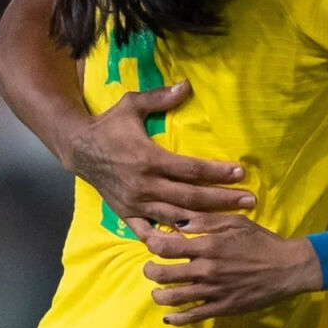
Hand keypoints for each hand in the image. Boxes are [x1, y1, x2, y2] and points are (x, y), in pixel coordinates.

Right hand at [63, 81, 253, 226]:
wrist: (77, 148)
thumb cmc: (109, 125)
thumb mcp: (132, 104)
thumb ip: (160, 97)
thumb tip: (187, 84)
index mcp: (149, 159)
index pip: (192, 170)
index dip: (217, 173)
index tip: (241, 173)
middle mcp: (144, 185)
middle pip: (191, 197)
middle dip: (223, 200)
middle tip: (250, 200)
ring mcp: (135, 203)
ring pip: (176, 216)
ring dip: (205, 220)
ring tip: (232, 222)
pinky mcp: (126, 213)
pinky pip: (149, 231)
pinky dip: (169, 239)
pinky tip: (190, 243)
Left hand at [140, 213, 321, 325]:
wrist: (287, 267)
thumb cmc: (262, 241)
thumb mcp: (236, 222)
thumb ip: (206, 221)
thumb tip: (178, 223)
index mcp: (209, 246)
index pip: (167, 247)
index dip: (152, 245)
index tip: (151, 244)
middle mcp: (206, 270)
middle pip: (163, 274)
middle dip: (149, 271)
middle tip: (150, 268)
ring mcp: (213, 291)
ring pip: (173, 298)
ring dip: (159, 295)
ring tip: (158, 291)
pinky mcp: (221, 308)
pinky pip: (192, 316)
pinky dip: (176, 318)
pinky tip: (169, 317)